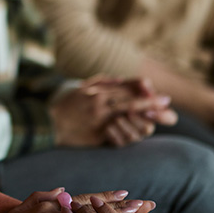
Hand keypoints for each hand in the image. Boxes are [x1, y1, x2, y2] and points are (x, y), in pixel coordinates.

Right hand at [52, 77, 176, 147]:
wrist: (48, 124)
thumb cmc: (63, 105)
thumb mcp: (79, 87)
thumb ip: (99, 82)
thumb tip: (119, 79)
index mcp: (95, 90)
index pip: (123, 86)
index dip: (140, 87)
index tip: (153, 88)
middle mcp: (98, 102)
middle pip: (130, 99)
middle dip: (150, 100)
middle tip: (166, 101)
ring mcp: (99, 118)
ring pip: (128, 113)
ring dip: (146, 113)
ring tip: (160, 114)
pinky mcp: (97, 133)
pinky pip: (119, 131)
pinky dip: (133, 129)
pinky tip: (144, 129)